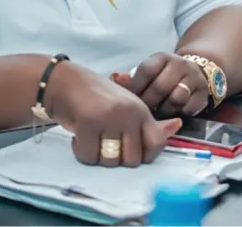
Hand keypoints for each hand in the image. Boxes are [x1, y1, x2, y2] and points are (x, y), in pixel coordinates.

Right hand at [47, 61, 181, 167]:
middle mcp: (128, 113)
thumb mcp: (126, 105)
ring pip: (111, 161)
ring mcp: (109, 117)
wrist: (65, 81)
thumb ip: (148, 122)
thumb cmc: (96, 96)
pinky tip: (79, 137)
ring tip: (92, 139)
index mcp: (140, 109)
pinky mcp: (88, 122)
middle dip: (117, 158)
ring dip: (98, 156)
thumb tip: (176, 126)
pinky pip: (88, 156)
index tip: (128, 149)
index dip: (145, 154)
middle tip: (105, 143)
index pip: (156, 143)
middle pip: (132, 159)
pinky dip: (81, 151)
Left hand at [112, 52, 208, 116]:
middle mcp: (180, 64)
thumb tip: (114, 78)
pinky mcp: (203, 94)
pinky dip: (179, 114)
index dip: (135, 88)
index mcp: (162, 57)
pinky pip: (189, 108)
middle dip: (148, 103)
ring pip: (176, 98)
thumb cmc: (163, 76)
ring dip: (164, 109)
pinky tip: (172, 114)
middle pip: (160, 87)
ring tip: (157, 112)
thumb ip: (131, 77)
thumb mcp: (149, 72)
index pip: (146, 71)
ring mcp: (194, 78)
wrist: (195, 73)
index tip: (128, 101)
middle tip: (140, 113)